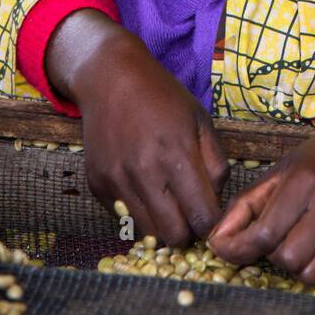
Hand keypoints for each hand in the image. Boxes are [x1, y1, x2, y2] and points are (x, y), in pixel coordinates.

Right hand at [46, 10, 227, 245]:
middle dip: (188, 232)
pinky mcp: (98, 185)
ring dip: (163, 226)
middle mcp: (145, 172)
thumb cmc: (163, 97)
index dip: (212, 224)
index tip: (212, 217)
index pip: (202, 217)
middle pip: (174, 236)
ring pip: (148, 234)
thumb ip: (215, 164)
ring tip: (169, 204)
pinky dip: (138, 211)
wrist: (111, 78)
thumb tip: (216, 202)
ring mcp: (117, 181)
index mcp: (177, 154)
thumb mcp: (201, 120)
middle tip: (190, 216)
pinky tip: (143, 187)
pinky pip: (124, 217)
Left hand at [208, 93, 314, 284]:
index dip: (238, 247)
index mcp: (304, 180)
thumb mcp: (282, 169)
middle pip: (286, 257)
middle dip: (272, 252)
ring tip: (296, 240)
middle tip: (275, 234)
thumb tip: (216, 241)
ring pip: (308, 273)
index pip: (264, 233)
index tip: (225, 247)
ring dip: (294, 264)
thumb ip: (247, 204)